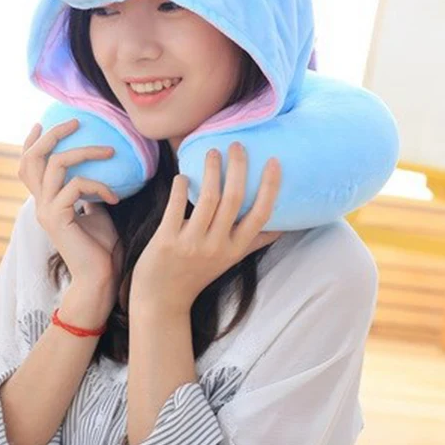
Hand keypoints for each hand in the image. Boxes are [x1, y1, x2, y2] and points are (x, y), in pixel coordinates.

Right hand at [19, 118, 123, 295]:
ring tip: (109, 150)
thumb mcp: (96, 210)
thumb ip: (88, 191)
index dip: (31, 143)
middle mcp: (40, 203)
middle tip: (75, 122)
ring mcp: (46, 210)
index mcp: (46, 200)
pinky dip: (99, 185)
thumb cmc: (101, 246)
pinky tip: (115, 197)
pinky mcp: (57, 218)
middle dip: (51, 135)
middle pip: (31, 159)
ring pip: (55, 165)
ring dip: (85, 152)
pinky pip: (77, 186)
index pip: (28, 166)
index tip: (43, 122)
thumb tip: (98, 169)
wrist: (100, 278)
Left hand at [130, 142, 283, 313]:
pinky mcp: (167, 240)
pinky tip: (183, 175)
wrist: (161, 300)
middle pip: (234, 200)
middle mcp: (217, 246)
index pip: (261, 215)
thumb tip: (282, 228)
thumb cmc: (196, 274)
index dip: (270, 187)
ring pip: (208, 199)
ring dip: (211, 170)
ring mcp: (192, 244)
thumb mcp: (229, 260)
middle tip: (237, 144)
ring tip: (212, 152)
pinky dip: (181, 187)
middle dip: (238, 167)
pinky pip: (177, 206)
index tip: (273, 161)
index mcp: (235, 249)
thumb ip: (252, 242)